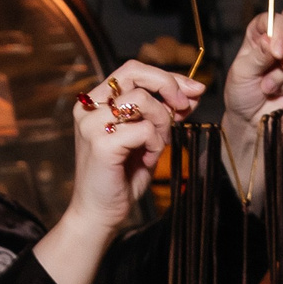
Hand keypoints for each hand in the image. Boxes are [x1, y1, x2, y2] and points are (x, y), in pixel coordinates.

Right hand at [67, 62, 202, 236]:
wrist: (99, 213)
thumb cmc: (122, 176)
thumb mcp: (149, 138)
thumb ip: (165, 113)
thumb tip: (193, 92)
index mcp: (95, 102)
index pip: (133, 70)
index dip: (166, 76)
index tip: (194, 90)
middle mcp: (88, 108)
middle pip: (134, 72)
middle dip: (168, 86)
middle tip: (184, 108)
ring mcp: (91, 124)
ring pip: (142, 100)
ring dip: (162, 122)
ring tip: (158, 145)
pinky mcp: (100, 144)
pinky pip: (144, 129)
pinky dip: (155, 145)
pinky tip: (148, 160)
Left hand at [223, 0, 282, 131]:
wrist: (252, 118)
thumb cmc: (242, 92)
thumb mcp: (242, 72)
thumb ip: (257, 55)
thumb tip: (269, 40)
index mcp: (262, 31)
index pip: (275, 17)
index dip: (279, 31)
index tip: (276, 53)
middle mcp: (282, 36)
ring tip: (269, 87)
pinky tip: (282, 90)